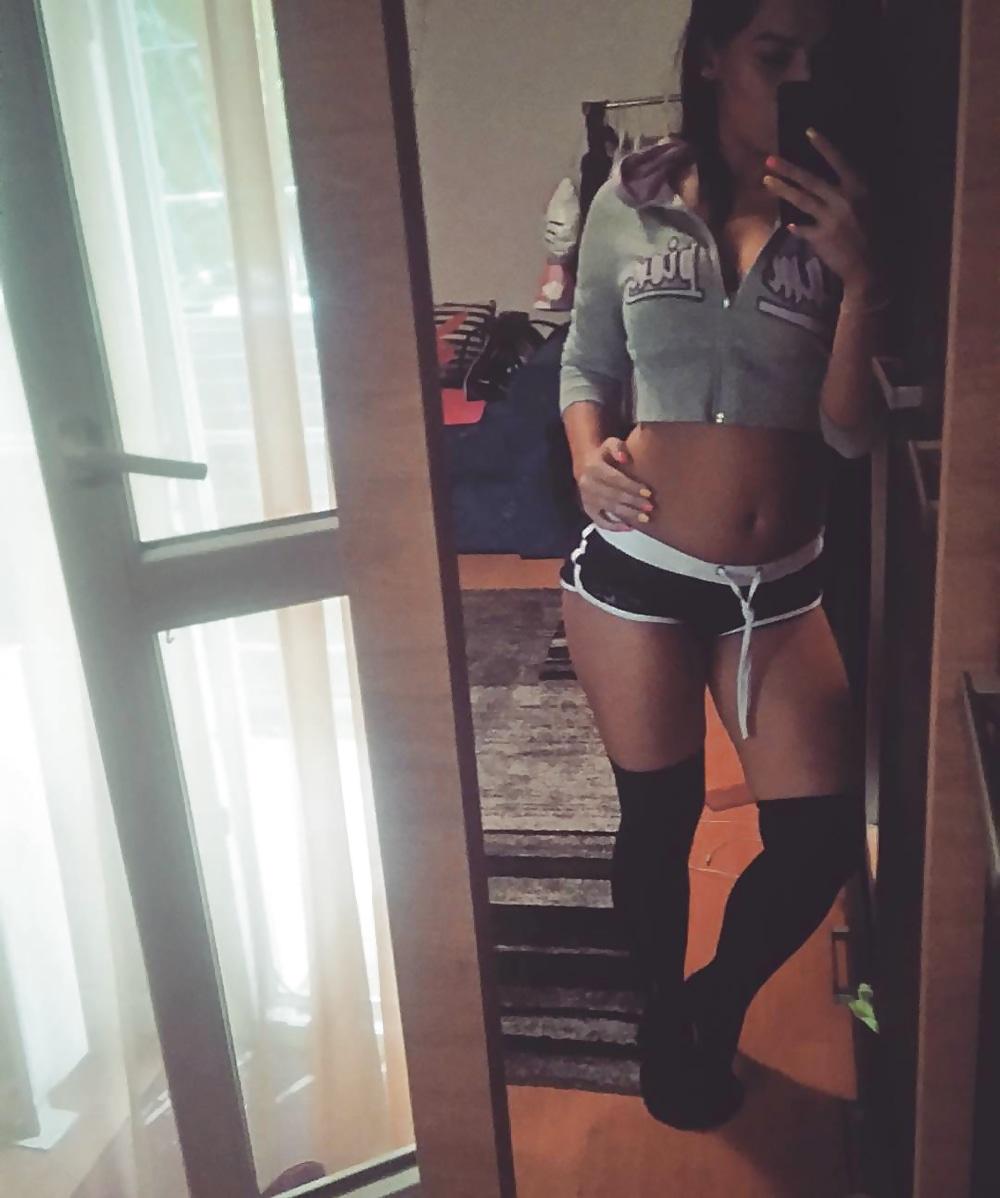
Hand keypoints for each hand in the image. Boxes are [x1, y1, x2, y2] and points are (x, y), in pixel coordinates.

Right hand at [576, 437, 654, 531]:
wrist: (585, 466)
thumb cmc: (604, 455)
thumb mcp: (609, 444)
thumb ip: (617, 447)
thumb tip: (624, 457)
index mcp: (593, 468)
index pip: (614, 479)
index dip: (631, 486)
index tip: (648, 492)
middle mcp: (587, 485)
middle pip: (613, 495)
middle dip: (633, 502)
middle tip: (649, 507)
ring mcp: (587, 499)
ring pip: (609, 509)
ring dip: (628, 515)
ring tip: (644, 518)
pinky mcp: (588, 510)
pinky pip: (600, 522)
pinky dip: (614, 526)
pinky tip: (629, 527)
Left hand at [762, 128, 872, 292]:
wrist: (870, 265)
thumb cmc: (874, 233)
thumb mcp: (870, 205)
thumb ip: (852, 192)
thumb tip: (837, 177)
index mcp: (858, 189)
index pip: (839, 161)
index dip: (823, 146)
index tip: (808, 132)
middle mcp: (842, 200)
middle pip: (810, 180)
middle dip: (788, 169)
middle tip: (769, 160)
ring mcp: (829, 219)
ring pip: (801, 200)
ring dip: (782, 190)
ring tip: (766, 181)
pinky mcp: (820, 237)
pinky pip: (802, 229)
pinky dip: (795, 227)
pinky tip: (787, 225)